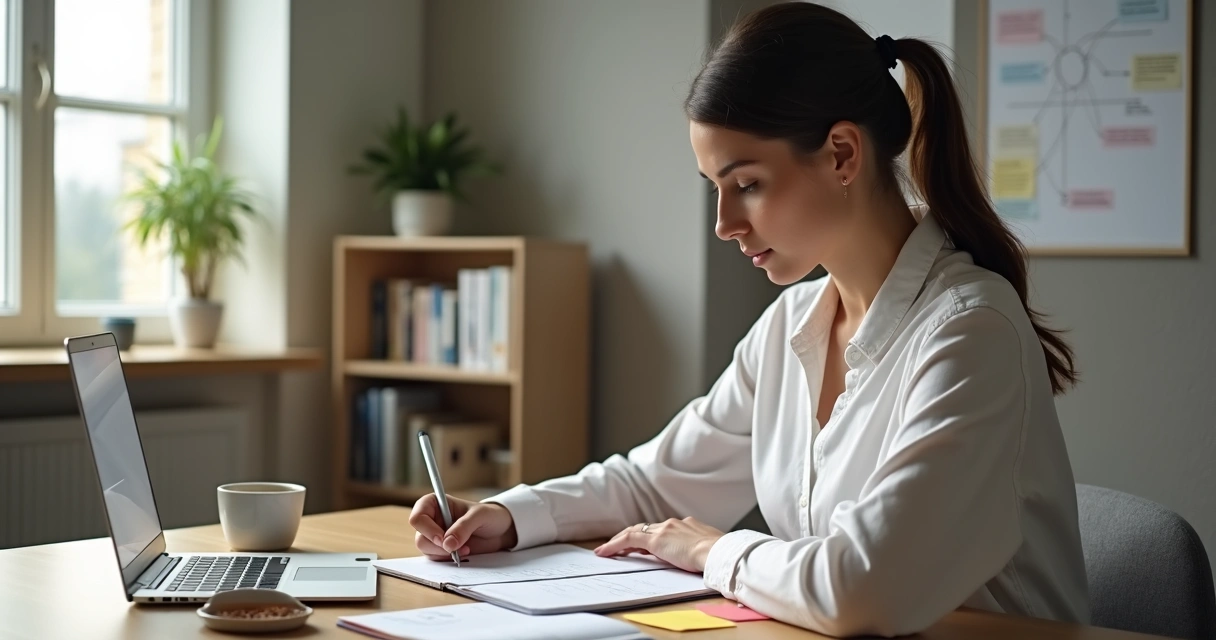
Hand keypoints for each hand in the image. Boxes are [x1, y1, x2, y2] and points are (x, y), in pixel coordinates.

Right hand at [409, 494, 517, 560]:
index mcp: (435, 504)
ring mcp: (435, 535)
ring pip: (426, 550)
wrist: (500, 531)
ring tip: (464, 549)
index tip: (442, 538)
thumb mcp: (479, 516)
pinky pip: (435, 558)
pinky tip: (463, 553)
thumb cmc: (489, 516)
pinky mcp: (441, 549)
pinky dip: (448, 559)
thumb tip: (447, 544)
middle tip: (455, 547)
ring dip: (444, 553)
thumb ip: (463, 527)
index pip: (417, 517)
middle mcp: (432, 520)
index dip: (427, 529)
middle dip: (437, 545)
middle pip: (420, 537)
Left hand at [593, 517, 724, 572]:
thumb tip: (698, 558)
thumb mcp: (709, 550)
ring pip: (635, 532)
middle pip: (646, 528)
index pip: (662, 529)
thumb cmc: (720, 555)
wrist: (718, 552)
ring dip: (619, 541)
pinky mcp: (656, 540)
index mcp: (688, 525)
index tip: (643, 545)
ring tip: (606, 550)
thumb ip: (700, 549)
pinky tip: (604, 552)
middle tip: (617, 546)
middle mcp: (673, 524)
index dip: (650, 536)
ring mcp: (664, 529)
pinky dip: (614, 545)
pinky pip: (629, 539)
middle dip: (630, 537)